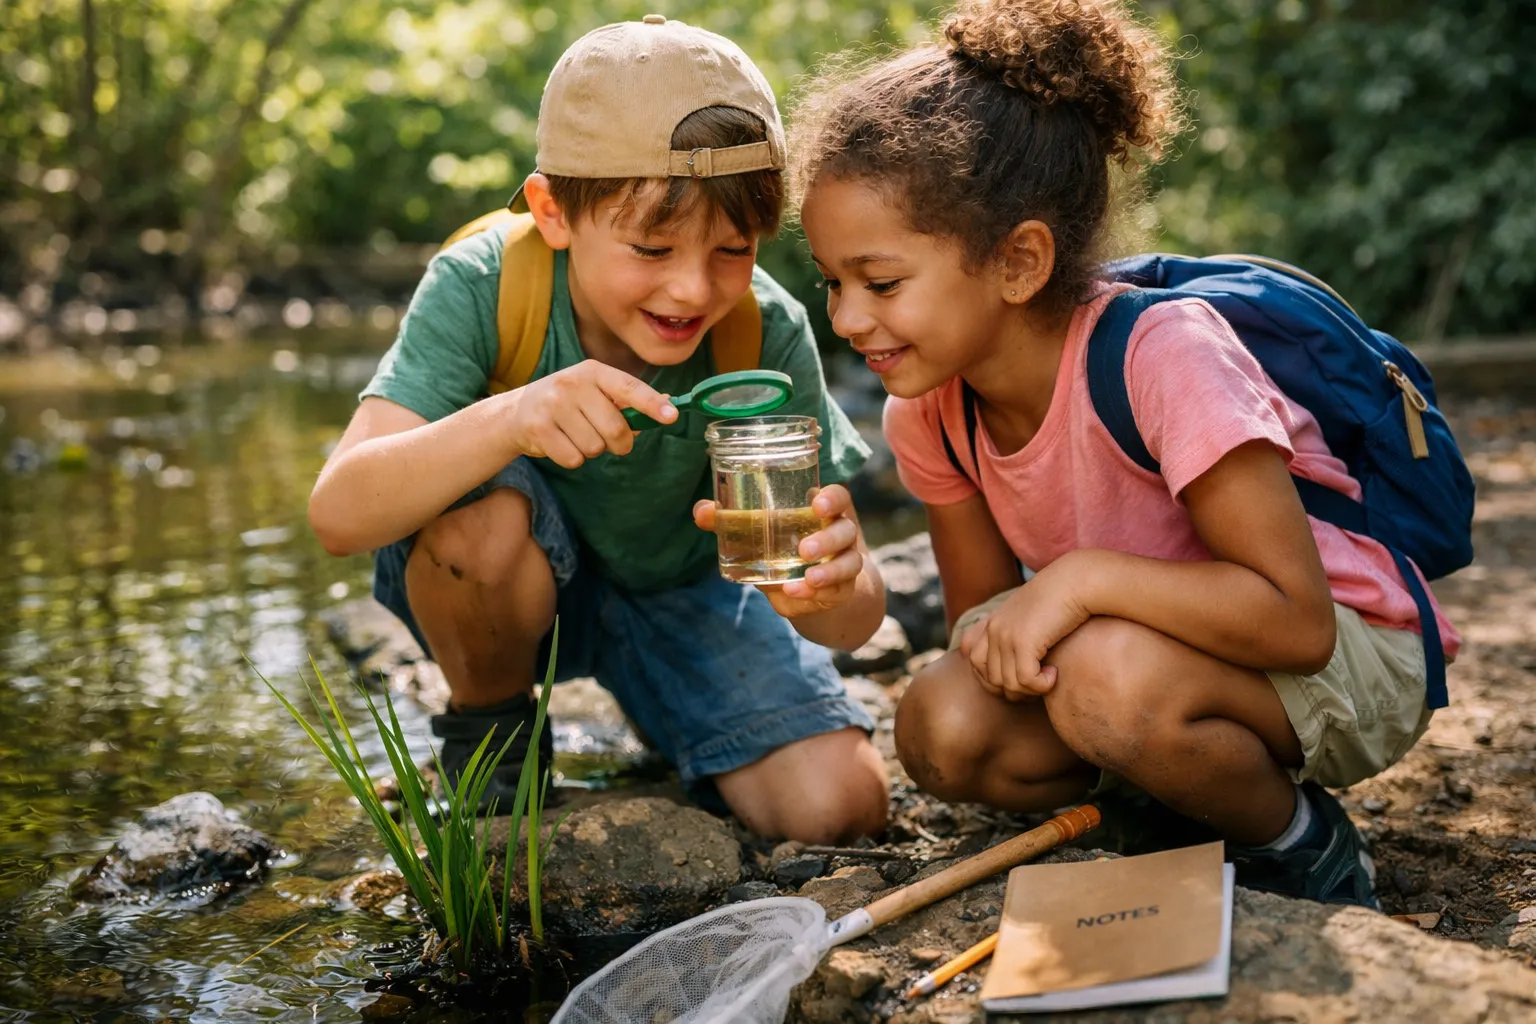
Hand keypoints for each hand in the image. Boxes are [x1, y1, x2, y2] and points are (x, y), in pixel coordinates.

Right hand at [503, 359, 675, 466]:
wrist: (516, 412)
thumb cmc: (568, 404)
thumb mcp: (595, 392)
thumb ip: (628, 400)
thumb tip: (668, 405)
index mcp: (593, 372)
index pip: (629, 387)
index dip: (652, 404)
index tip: (672, 417)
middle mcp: (573, 383)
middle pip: (616, 429)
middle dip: (618, 443)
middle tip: (607, 439)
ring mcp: (553, 405)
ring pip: (594, 448)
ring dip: (591, 450)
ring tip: (575, 436)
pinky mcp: (538, 428)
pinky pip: (573, 459)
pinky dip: (572, 458)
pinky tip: (561, 443)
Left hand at [694, 484, 867, 618]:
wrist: (814, 587)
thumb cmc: (784, 549)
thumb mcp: (761, 536)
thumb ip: (732, 523)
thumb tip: (702, 511)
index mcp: (823, 513)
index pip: (839, 497)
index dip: (832, 498)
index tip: (817, 504)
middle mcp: (840, 534)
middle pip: (846, 530)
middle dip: (827, 540)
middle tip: (803, 550)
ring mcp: (846, 562)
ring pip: (850, 562)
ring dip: (829, 571)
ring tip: (809, 578)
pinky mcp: (843, 588)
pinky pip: (838, 590)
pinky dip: (818, 593)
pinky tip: (797, 593)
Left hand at [961, 556, 1091, 700]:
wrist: (1077, 581)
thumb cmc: (1063, 601)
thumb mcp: (1032, 618)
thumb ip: (1018, 635)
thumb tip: (1020, 670)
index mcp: (993, 622)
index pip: (973, 660)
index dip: (994, 676)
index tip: (1021, 677)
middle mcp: (994, 629)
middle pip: (991, 679)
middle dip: (1016, 689)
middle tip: (1038, 682)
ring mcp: (1005, 635)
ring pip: (1008, 684)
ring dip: (1031, 689)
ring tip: (1048, 677)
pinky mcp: (1022, 641)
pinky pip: (1025, 680)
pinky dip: (1041, 685)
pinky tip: (1055, 673)